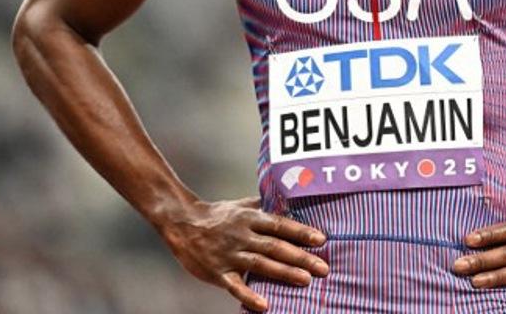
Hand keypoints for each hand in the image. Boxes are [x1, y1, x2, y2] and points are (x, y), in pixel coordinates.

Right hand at [155, 196, 327, 311]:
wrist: (182, 223)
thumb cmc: (217, 215)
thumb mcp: (241, 206)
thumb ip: (265, 207)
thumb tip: (290, 203)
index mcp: (250, 218)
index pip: (280, 225)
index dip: (300, 232)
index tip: (321, 239)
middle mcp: (242, 235)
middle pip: (275, 246)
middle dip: (300, 257)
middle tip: (323, 267)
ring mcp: (230, 254)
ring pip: (260, 264)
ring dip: (284, 272)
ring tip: (305, 280)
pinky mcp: (218, 272)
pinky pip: (235, 286)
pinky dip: (249, 296)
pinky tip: (265, 306)